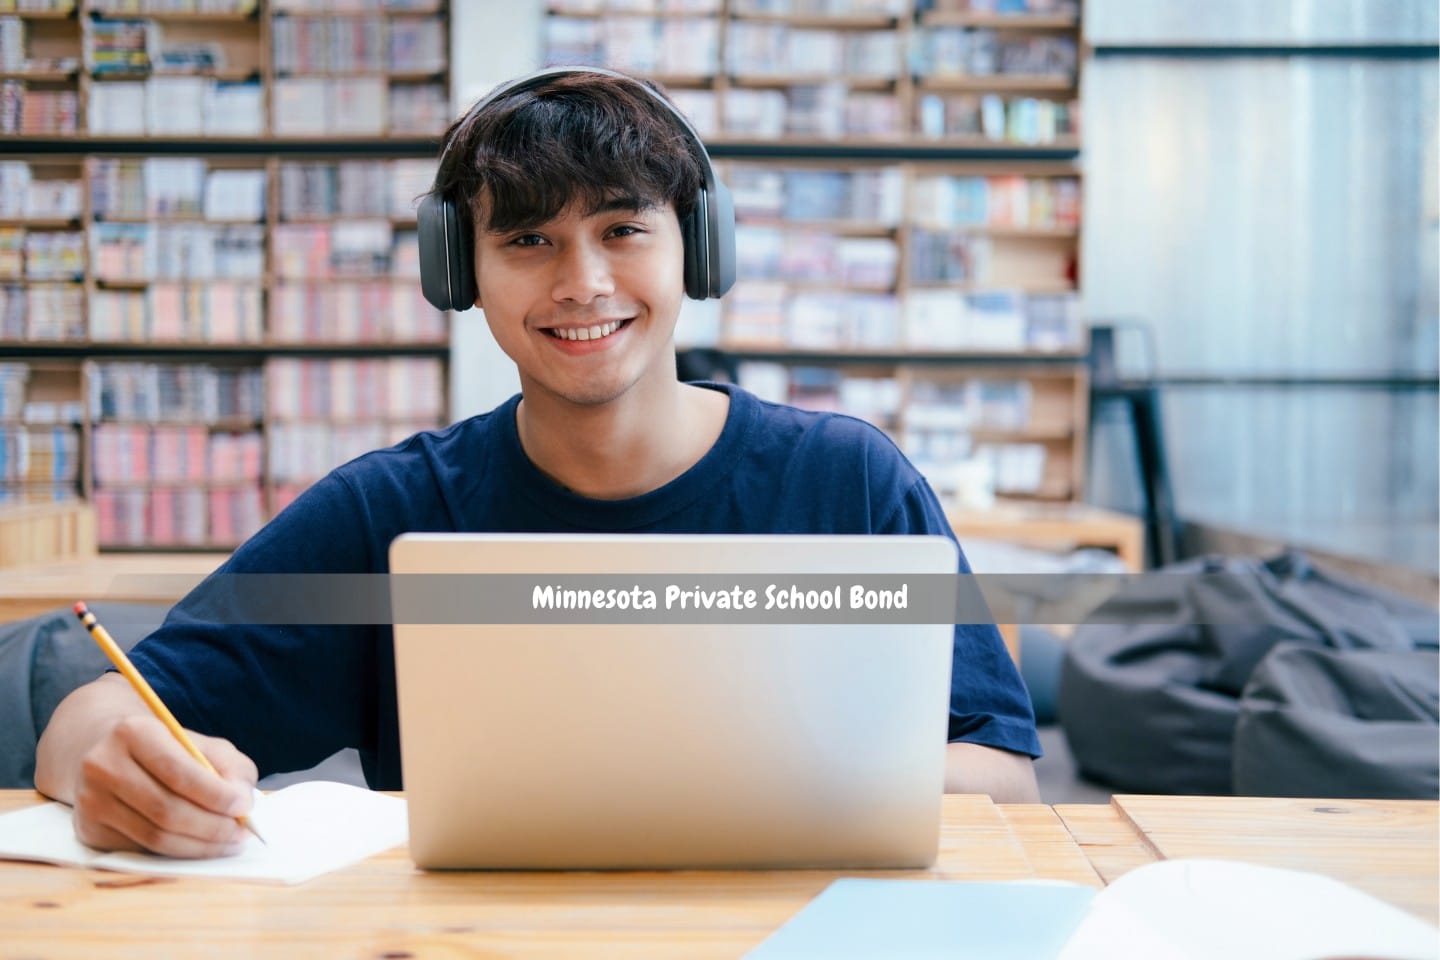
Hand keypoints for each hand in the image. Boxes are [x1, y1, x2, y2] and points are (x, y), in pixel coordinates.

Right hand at [71, 714, 258, 857]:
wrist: (109, 753)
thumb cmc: (167, 749)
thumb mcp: (201, 743)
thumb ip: (230, 767)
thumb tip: (242, 802)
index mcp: (133, 732)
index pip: (178, 772)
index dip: (215, 794)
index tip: (245, 806)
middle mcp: (103, 765)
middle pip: (166, 810)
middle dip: (213, 826)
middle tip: (243, 831)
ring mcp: (91, 800)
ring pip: (155, 837)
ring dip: (200, 846)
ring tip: (229, 841)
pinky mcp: (89, 829)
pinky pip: (143, 850)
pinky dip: (179, 852)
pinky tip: (200, 845)